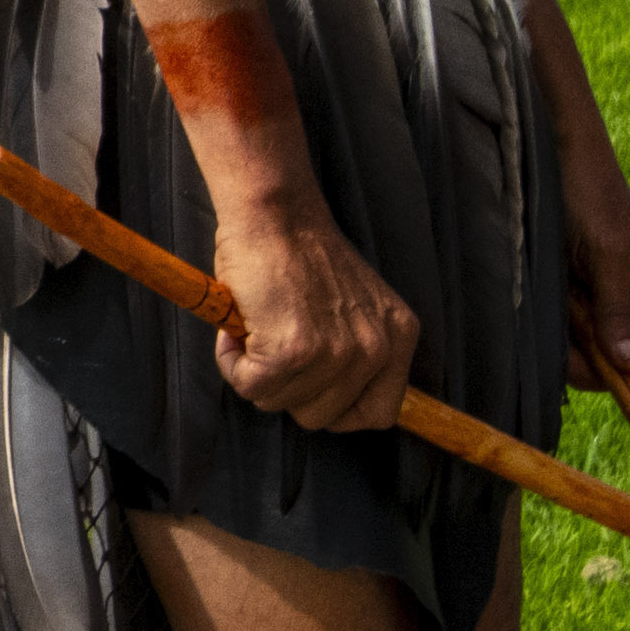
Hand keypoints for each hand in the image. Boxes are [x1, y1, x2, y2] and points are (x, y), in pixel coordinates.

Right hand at [210, 204, 424, 439]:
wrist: (275, 213)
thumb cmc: (300, 253)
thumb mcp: (356, 305)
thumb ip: (355, 348)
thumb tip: (327, 397)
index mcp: (398, 336)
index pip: (379, 413)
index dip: (338, 410)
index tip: (311, 388)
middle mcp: (376, 348)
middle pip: (323, 418)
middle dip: (288, 390)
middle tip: (271, 347)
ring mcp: (337, 352)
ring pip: (280, 403)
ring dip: (256, 373)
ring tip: (254, 329)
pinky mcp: (293, 350)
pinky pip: (250, 385)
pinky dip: (231, 362)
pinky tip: (235, 329)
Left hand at [562, 141, 629, 398]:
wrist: (554, 153)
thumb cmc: (590, 193)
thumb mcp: (609, 251)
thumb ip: (618, 309)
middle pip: (617, 363)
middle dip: (588, 360)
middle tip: (567, 325)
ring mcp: (602, 297)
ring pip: (586, 350)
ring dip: (565, 338)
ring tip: (556, 295)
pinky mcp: (573, 293)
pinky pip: (565, 329)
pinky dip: (553, 325)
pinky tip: (547, 297)